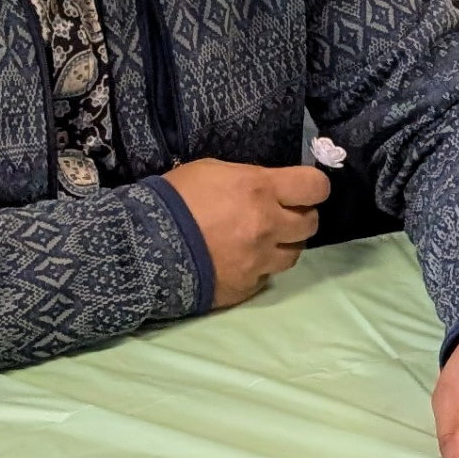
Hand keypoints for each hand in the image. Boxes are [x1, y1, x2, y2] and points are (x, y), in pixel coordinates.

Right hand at [164, 157, 326, 308]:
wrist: (143, 248)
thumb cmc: (174, 199)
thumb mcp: (211, 170)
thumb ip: (248, 178)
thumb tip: (267, 188)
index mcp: (261, 190)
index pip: (315, 186)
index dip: (313, 187)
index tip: (303, 189)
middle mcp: (268, 226)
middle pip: (311, 223)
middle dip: (299, 215)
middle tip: (280, 213)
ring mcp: (259, 261)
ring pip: (294, 254)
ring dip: (284, 244)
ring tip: (262, 240)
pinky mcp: (247, 287)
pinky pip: (267, 276)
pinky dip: (259, 268)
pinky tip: (240, 260)